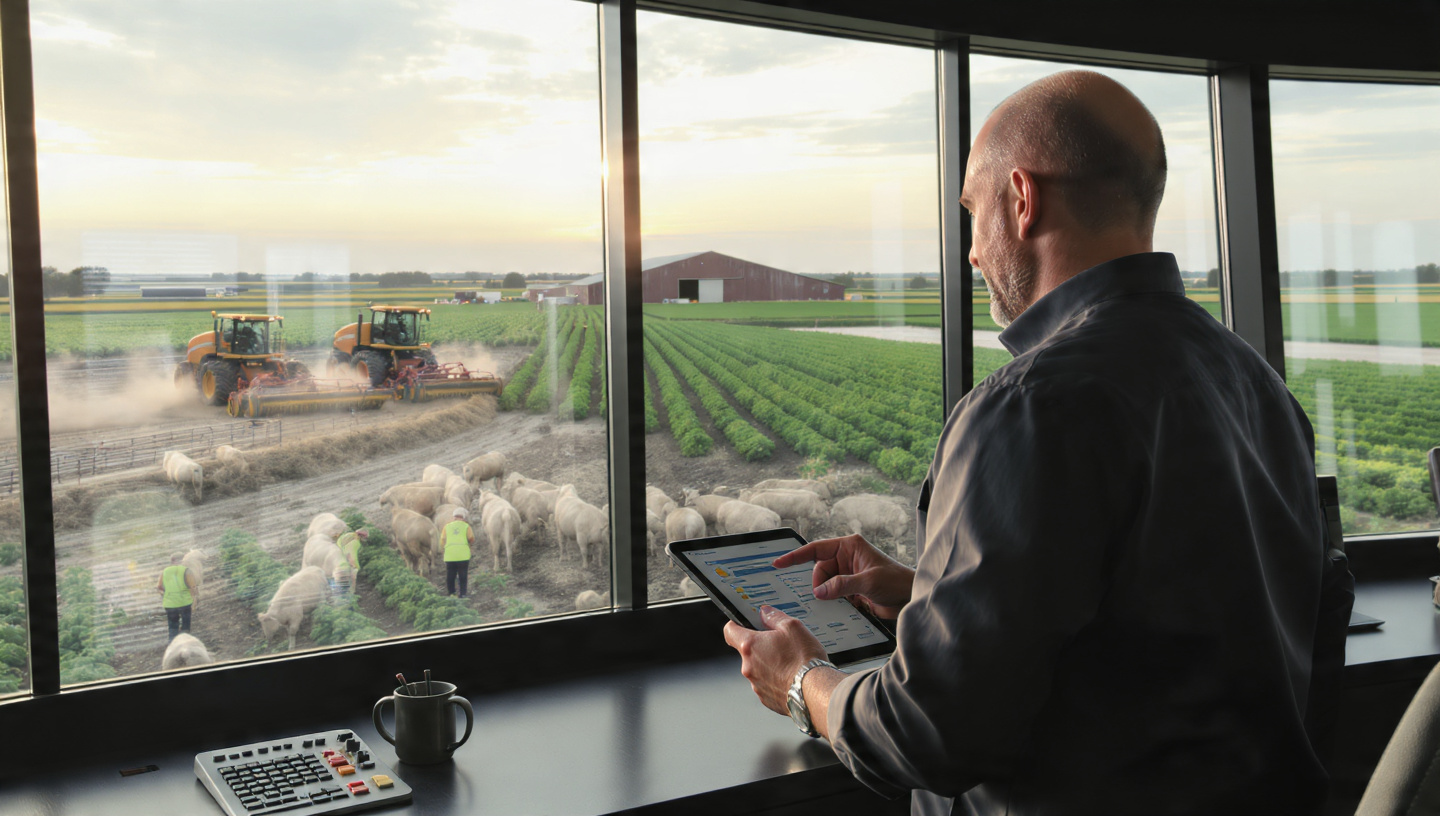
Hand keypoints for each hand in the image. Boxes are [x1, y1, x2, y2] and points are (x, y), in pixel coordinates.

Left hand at [723, 606, 826, 715]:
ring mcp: (757, 685)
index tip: (744, 624)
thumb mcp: (793, 627)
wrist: (815, 690)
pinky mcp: (767, 699)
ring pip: (759, 669)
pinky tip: (793, 677)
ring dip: (770, 664)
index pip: (730, 631)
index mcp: (750, 646)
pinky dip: (777, 681)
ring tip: (791, 663)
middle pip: (748, 652)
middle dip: (762, 646)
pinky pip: (768, 685)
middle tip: (781, 643)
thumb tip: (765, 612)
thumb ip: (775, 617)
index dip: (736, 625)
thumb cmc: (804, 658)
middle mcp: (748, 667)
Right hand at [774, 534, 914, 619]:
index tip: (778, 563)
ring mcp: (848, 574)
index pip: (815, 549)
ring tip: (841, 601)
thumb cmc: (897, 581)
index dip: (795, 556)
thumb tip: (820, 592)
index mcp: (849, 546)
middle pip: (819, 570)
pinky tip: (842, 606)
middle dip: (820, 584)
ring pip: (824, 584)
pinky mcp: (851, 589)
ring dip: (828, 595)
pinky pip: (833, 594)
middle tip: (824, 597)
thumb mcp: (869, 581)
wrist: (911, 598)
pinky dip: (833, 602)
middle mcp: (846, 557)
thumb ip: (842, 585)